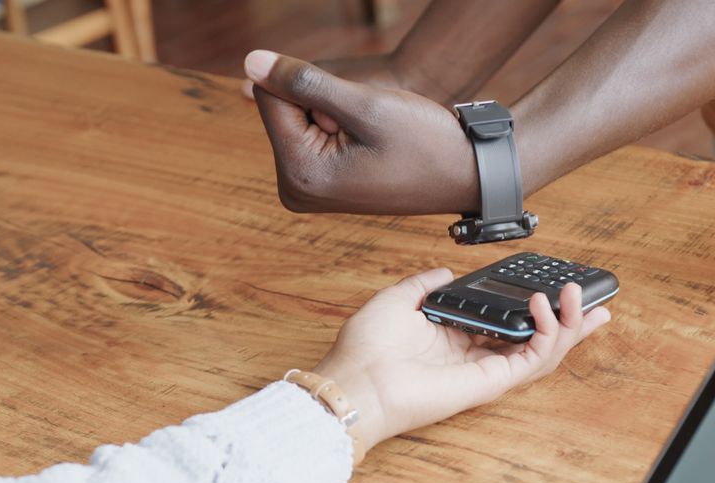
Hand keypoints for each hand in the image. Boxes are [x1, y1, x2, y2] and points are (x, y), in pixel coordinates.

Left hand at [244, 50, 478, 214]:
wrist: (464, 176)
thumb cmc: (424, 144)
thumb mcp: (366, 104)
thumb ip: (304, 81)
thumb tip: (251, 61)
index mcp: (299, 174)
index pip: (271, 97)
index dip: (313, 85)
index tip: (355, 112)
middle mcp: (294, 188)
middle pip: (282, 109)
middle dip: (323, 103)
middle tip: (370, 128)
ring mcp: (306, 187)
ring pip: (299, 118)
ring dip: (334, 113)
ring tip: (374, 138)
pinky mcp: (318, 182)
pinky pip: (312, 133)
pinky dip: (339, 126)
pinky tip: (371, 144)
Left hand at [312, 268, 610, 454]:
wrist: (357, 380)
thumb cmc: (367, 348)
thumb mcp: (397, 298)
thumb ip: (425, 284)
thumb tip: (445, 271)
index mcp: (456, 337)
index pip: (508, 323)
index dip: (534, 308)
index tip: (553, 289)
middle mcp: (475, 355)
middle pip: (535, 338)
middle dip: (569, 321)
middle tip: (593, 301)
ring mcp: (486, 371)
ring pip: (543, 350)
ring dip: (568, 324)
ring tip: (578, 297)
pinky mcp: (490, 382)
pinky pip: (531, 360)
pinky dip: (547, 334)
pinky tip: (545, 308)